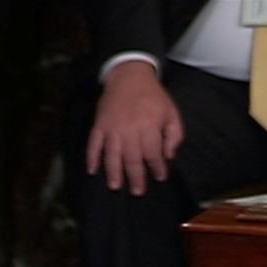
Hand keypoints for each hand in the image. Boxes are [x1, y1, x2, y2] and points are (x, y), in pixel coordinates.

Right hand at [86, 60, 184, 195]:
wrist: (130, 75)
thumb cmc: (153, 96)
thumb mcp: (171, 112)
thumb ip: (174, 134)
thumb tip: (168, 156)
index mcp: (149, 125)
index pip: (153, 153)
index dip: (157, 167)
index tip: (160, 177)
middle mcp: (129, 129)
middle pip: (132, 158)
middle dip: (136, 177)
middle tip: (138, 191)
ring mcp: (112, 128)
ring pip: (112, 155)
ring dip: (113, 172)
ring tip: (115, 186)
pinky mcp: (99, 125)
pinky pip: (93, 143)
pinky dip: (92, 157)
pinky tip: (92, 170)